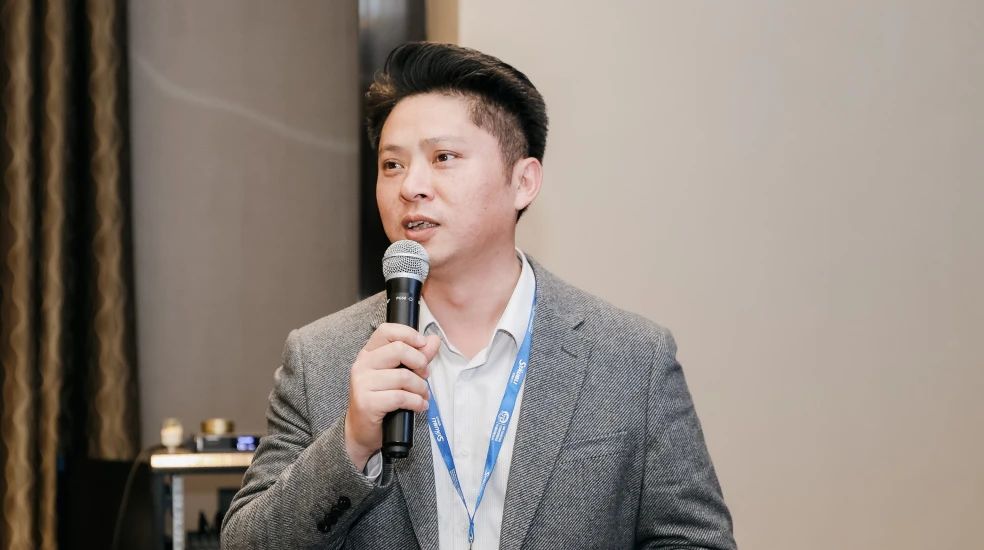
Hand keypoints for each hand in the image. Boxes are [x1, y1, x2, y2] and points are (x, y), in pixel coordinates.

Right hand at [344, 323, 439, 469]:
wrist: (361, 431)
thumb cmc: (381, 400)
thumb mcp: (398, 375)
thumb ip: (417, 356)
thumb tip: (433, 340)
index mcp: (369, 354)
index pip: (387, 331)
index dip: (408, 334)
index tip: (423, 344)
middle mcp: (362, 365)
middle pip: (398, 350)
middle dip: (419, 363)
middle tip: (425, 376)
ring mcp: (362, 384)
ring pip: (403, 376)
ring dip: (420, 388)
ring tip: (423, 395)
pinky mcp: (366, 402)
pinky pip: (400, 397)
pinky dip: (416, 402)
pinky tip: (419, 406)